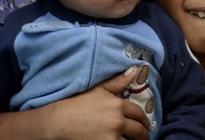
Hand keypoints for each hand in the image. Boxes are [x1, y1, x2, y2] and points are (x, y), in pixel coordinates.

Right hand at [0, 66, 150, 139]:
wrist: (58, 122)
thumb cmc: (76, 104)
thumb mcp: (97, 89)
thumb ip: (117, 82)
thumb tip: (135, 70)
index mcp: (117, 105)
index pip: (138, 113)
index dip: (144, 119)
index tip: (146, 123)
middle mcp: (117, 121)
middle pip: (138, 130)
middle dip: (144, 134)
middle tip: (145, 137)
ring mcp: (111, 137)